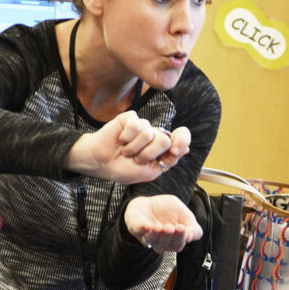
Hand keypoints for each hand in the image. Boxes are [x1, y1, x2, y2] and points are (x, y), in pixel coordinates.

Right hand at [65, 110, 191, 183]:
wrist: (102, 165)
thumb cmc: (124, 169)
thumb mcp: (150, 171)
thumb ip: (169, 160)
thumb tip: (186, 149)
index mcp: (163, 147)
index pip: (182, 136)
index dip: (182, 140)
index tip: (175, 151)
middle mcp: (155, 134)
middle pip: (165, 139)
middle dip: (149, 154)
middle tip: (136, 159)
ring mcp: (143, 125)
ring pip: (149, 134)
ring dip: (135, 149)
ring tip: (126, 152)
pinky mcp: (129, 118)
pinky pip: (136, 125)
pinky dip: (126, 138)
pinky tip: (120, 141)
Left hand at [125, 194, 201, 254]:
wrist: (148, 202)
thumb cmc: (167, 209)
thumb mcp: (183, 212)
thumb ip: (190, 222)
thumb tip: (191, 235)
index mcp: (176, 238)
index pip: (182, 243)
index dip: (185, 238)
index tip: (185, 229)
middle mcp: (163, 241)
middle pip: (170, 246)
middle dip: (172, 237)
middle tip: (173, 227)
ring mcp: (149, 237)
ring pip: (154, 244)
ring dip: (158, 236)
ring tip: (160, 227)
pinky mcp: (136, 229)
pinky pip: (139, 232)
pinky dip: (143, 230)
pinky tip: (147, 226)